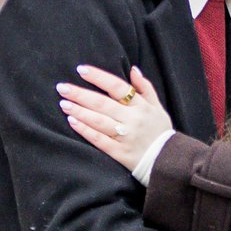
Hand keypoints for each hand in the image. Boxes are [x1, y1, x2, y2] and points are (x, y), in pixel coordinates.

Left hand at [57, 63, 171, 172]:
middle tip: (62, 87)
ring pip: (99, 121)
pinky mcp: (120, 153)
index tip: (81, 70)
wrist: (169, 161)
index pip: (117, 86)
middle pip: (103, 103)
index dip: (99, 77)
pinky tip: (73, 122)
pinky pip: (100, 140)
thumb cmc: (160, 132)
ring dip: (80, 111)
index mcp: (141, 106)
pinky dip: (86, 130)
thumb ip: (145, 88)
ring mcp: (126, 137)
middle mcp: (133, 119)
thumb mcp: (158, 107)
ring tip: (63, 104)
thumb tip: (133, 69)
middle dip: (80, 94)